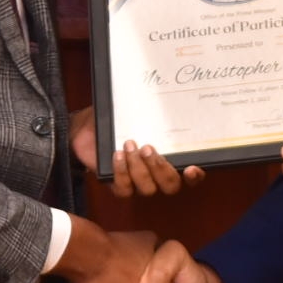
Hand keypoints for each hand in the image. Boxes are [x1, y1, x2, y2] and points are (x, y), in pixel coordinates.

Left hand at [69, 108, 204, 195]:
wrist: (87, 128)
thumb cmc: (118, 120)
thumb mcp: (136, 112)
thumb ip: (151, 110)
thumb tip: (164, 93)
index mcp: (170, 158)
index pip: (190, 176)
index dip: (195, 177)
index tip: (191, 168)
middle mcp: (157, 175)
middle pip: (170, 186)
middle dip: (161, 169)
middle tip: (148, 148)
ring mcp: (138, 183)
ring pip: (148, 189)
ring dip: (139, 168)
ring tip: (129, 145)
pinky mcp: (119, 186)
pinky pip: (124, 189)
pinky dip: (121, 172)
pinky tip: (117, 155)